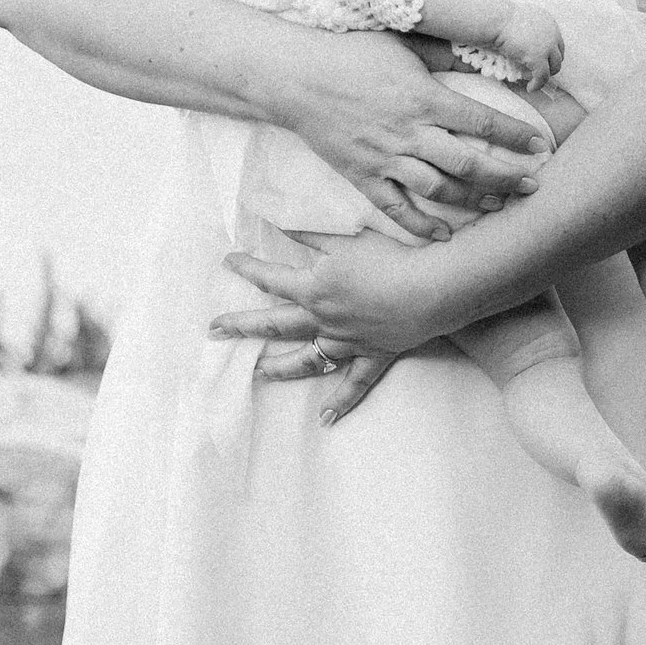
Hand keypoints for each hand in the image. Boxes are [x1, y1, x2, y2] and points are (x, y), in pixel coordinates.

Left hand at [210, 225, 451, 417]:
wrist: (431, 289)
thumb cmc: (391, 258)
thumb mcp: (347, 238)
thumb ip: (311, 234)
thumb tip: (279, 224)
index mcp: (313, 289)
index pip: (270, 278)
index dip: (247, 267)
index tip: (228, 261)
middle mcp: (323, 320)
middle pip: (274, 325)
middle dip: (241, 326)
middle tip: (213, 331)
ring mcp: (347, 342)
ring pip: (306, 360)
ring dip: (279, 368)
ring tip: (256, 375)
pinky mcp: (372, 356)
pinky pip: (353, 384)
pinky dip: (339, 402)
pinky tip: (324, 420)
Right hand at [279, 31, 549, 242]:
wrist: (295, 78)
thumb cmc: (351, 53)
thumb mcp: (405, 44)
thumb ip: (446, 56)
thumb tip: (486, 55)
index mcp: (423, 97)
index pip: (481, 121)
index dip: (514, 135)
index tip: (540, 145)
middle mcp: (409, 132)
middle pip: (467, 163)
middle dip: (505, 177)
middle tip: (532, 186)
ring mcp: (384, 158)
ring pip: (438, 189)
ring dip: (472, 201)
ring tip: (498, 206)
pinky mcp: (362, 175)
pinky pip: (395, 207)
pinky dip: (419, 225)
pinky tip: (443, 234)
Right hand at [491, 1, 564, 90]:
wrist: (497, 20)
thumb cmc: (500, 18)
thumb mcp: (521, 18)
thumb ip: (528, 28)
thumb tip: (523, 41)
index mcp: (548, 22)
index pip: (557, 42)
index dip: (552, 54)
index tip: (545, 61)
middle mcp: (552, 33)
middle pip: (559, 55)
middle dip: (551, 65)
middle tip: (540, 72)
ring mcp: (547, 46)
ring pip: (554, 67)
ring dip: (546, 75)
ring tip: (536, 81)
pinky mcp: (538, 57)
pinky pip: (542, 76)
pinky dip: (537, 84)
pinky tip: (530, 88)